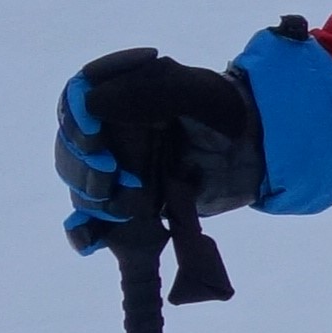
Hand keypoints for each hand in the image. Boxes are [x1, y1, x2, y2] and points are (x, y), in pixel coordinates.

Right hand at [56, 26, 331, 244]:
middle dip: (84, 167)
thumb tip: (90, 103)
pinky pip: (100, 224)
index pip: (74, 106)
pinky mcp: (134, 204)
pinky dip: (88, 234)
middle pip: (72, 152)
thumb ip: (146, 91)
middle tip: (109, 177)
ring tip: (130, 203)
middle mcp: (111, 134)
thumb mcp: (191, 90)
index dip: (76, 124)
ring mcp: (121, 170)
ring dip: (95, 201)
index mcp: (117, 96)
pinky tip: (90, 242)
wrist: (259, 145)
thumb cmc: (224, 108)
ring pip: (85, 190)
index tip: (95, 139)